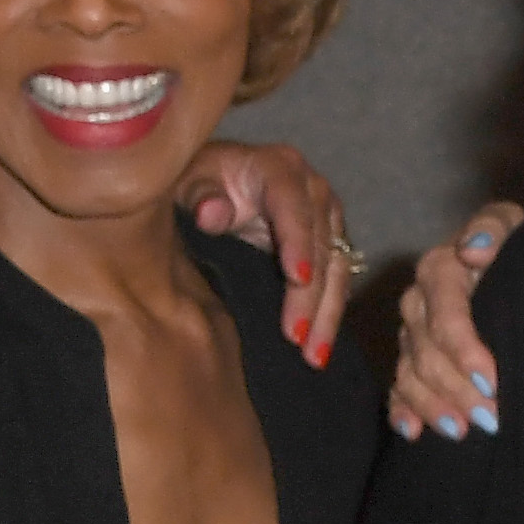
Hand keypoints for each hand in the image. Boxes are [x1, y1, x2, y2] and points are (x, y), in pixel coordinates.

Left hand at [175, 139, 356, 367]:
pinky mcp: (328, 245)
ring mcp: (325, 218)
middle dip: (311, 294)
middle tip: (296, 336)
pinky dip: (327, 316)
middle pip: (321, 243)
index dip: (298, 242)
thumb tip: (213, 214)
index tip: (296, 279)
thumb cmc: (194, 183)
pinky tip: (318, 350)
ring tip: (314, 356)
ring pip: (337, 267)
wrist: (208, 187)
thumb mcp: (186, 183)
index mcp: (278, 167)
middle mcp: (311, 189)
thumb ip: (198, 195)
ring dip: (327, 313)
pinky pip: (336, 282)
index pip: (294, 204)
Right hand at [385, 203, 523, 437]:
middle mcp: (417, 302)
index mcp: (438, 269)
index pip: (445, 315)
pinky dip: (403, 411)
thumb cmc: (514, 247)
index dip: (465, 350)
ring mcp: (411, 333)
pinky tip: (413, 433)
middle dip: (458, 388)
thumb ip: (493, 228)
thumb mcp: (512, 225)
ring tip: (461, 431)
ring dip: (434, 405)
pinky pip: (398, 388)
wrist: (512, 266)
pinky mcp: (411, 358)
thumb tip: (472, 251)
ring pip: (411, 374)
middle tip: (492, 419)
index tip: (493, 380)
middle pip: (427, 352)